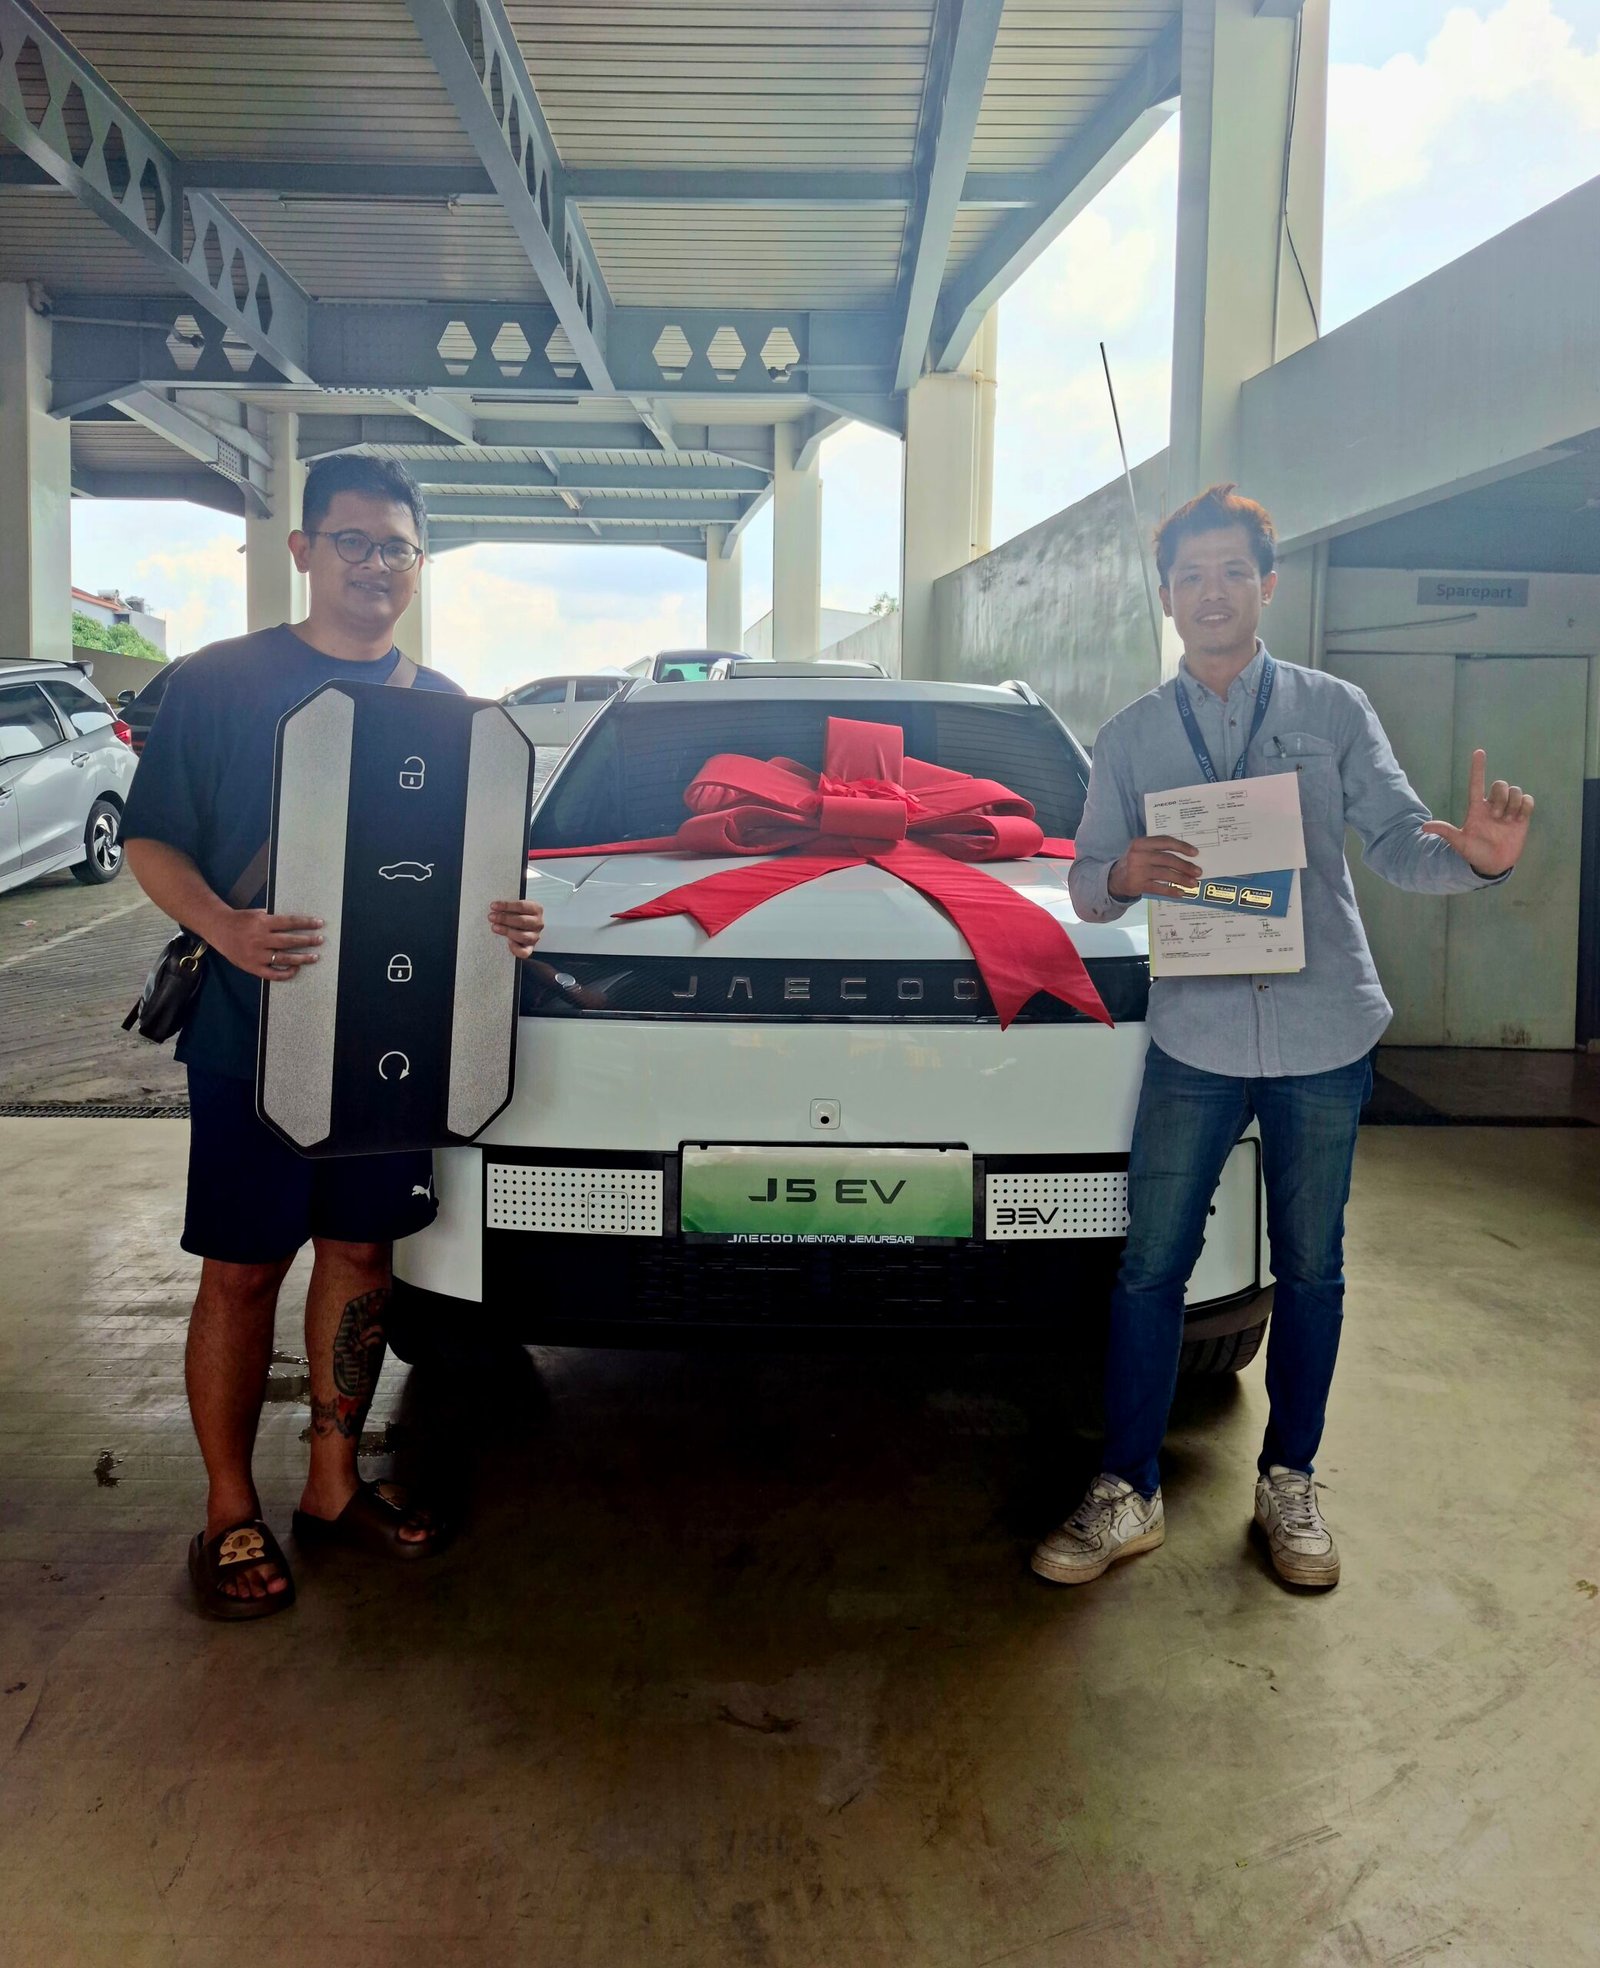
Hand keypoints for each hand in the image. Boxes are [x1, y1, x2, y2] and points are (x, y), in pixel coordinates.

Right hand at [210, 910, 323, 982]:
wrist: (219, 929)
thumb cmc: (241, 920)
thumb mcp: (257, 913)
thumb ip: (274, 918)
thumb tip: (296, 922)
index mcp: (262, 923)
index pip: (290, 922)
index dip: (306, 923)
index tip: (319, 923)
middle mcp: (260, 939)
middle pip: (290, 941)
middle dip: (308, 941)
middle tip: (320, 940)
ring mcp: (256, 955)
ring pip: (284, 959)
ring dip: (302, 958)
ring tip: (315, 957)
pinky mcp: (252, 967)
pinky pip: (272, 974)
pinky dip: (286, 973)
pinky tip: (296, 969)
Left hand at [489, 897, 543, 957]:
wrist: (524, 925)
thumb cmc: (518, 914)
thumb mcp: (515, 907)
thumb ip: (508, 907)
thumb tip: (495, 907)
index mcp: (536, 909)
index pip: (521, 907)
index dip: (506, 906)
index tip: (494, 906)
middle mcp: (537, 923)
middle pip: (522, 921)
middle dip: (504, 919)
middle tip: (492, 917)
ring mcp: (534, 936)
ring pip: (523, 936)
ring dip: (507, 931)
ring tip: (495, 927)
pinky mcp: (529, 947)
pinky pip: (524, 952)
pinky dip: (515, 948)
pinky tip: (508, 942)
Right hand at [1108, 835, 1202, 902]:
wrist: (1114, 879)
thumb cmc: (1135, 863)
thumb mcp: (1141, 851)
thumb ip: (1158, 850)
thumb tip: (1186, 857)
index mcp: (1141, 843)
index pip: (1165, 841)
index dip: (1182, 846)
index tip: (1195, 853)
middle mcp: (1138, 854)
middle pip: (1167, 859)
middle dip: (1185, 866)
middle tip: (1198, 872)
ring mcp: (1137, 870)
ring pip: (1165, 874)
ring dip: (1181, 879)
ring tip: (1193, 883)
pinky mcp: (1137, 884)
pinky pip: (1158, 888)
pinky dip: (1171, 891)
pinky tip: (1181, 893)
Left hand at [1420, 749, 1533, 876]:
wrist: (1493, 864)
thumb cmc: (1475, 852)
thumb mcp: (1459, 842)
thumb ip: (1445, 831)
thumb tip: (1423, 827)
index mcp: (1477, 808)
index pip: (1476, 783)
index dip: (1477, 768)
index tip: (1478, 752)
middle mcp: (1492, 805)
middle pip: (1500, 784)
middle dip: (1500, 798)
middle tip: (1497, 816)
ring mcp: (1508, 809)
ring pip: (1515, 790)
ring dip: (1512, 805)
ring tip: (1508, 821)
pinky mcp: (1522, 815)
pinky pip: (1527, 799)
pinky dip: (1525, 806)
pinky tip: (1519, 818)